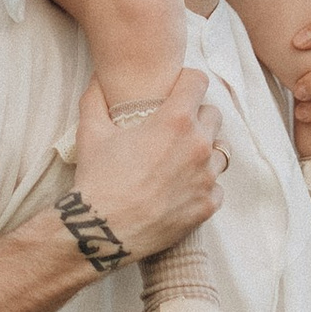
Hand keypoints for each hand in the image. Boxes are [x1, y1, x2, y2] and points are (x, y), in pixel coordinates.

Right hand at [69, 75, 224, 261]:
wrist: (103, 232)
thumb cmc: (98, 180)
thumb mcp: (91, 132)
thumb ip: (96, 98)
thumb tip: (98, 79)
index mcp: (176, 120)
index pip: (198, 82)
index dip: (185, 82)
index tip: (175, 90)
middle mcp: (199, 145)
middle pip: (213, 114)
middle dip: (196, 116)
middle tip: (174, 128)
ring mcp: (207, 177)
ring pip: (220, 150)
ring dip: (204, 150)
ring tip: (180, 159)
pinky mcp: (208, 205)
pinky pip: (216, 186)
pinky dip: (203, 185)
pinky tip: (182, 188)